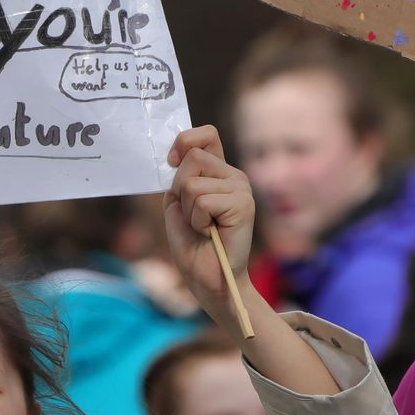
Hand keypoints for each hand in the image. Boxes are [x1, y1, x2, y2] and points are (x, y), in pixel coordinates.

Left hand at [163, 126, 254, 311]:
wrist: (207, 278)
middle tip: (193, 215)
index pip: (206, 135)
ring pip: (193, 183)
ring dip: (188, 211)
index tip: (171, 161)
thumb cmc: (193, 245)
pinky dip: (197, 221)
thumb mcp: (177, 205)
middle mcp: (233, 176)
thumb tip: (177, 156)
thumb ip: (179, 179)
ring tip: (202, 227)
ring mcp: (241, 188)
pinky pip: (202, 201)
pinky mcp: (243, 204)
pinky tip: (210, 232)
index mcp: (218, 172)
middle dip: (180, 189)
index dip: (184, 141)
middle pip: (192, 159)